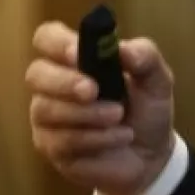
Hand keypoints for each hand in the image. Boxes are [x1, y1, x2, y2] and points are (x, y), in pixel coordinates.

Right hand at [26, 22, 175, 194]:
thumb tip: (123, 49)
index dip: (57, 43)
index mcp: (78, 59)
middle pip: (36, 74)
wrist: (151, 156)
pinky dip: (95, 138)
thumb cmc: (147, 110)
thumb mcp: (158, 80)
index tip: (77, 53)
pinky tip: (120, 137)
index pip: (48, 38)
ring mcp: (48, 117)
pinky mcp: (51, 147)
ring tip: (119, 117)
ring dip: (87, 114)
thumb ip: (145, 58)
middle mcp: (55, 84)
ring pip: (46, 110)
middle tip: (93, 90)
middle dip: (65, 82)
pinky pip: (61, 141)